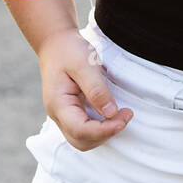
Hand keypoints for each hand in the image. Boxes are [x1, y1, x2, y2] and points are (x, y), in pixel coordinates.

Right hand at [37, 28, 132, 150]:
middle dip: (105, 134)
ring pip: (83, 139)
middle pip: (81, 141)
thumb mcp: (84, 65)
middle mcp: (58, 114)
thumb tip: (111, 113)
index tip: (125, 117)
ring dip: (104, 133)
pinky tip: (113, 113)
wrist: (55, 42)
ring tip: (122, 114)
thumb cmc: (69, 50)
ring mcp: (63, 114)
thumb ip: (97, 90)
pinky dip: (100, 127)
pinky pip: (85, 128)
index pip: (81, 130)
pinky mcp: (71, 111)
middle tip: (126, 115)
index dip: (104, 130)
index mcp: (58, 104)